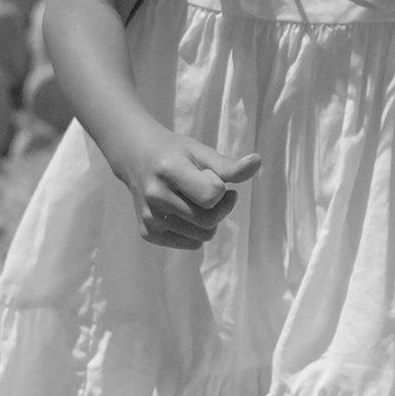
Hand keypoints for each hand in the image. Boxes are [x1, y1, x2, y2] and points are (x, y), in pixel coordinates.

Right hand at [123, 130, 259, 249]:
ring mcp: (149, 218)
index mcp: (169, 170)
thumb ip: (228, 164)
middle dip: (220, 208)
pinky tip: (185, 211)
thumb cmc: (176, 153)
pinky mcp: (148, 233)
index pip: (212, 195)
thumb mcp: (201, 151)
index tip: (212, 176)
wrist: (136, 157)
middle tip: (212, 191)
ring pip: (202, 237)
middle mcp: (155, 196)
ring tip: (195, 200)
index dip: (220, 188)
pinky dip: (195, 231)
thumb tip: (257, 163)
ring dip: (209, 220)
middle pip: (209, 221)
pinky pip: (190, 244)